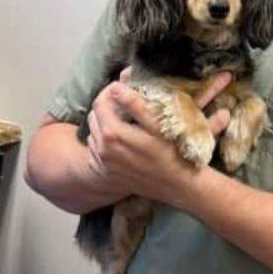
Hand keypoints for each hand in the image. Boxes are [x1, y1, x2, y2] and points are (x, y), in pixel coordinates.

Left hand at [83, 71, 232, 202]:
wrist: (179, 186)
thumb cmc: (174, 153)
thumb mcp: (158, 125)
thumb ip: (135, 105)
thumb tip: (115, 87)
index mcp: (112, 134)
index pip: (100, 102)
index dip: (109, 92)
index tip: (122, 88)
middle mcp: (102, 149)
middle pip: (94, 115)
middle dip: (107, 106)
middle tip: (125, 105)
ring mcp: (102, 162)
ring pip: (94, 132)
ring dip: (105, 123)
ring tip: (125, 122)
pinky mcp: (105, 172)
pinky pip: (96, 148)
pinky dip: (104, 140)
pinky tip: (122, 141)